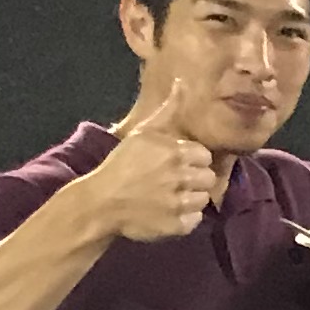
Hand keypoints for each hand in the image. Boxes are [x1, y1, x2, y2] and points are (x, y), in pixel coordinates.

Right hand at [82, 74, 217, 242]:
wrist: (101, 202)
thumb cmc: (123, 164)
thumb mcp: (144, 133)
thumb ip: (169, 110)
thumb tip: (181, 83)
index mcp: (176, 153)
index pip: (204, 156)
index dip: (192, 160)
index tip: (175, 164)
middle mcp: (181, 177)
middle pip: (208, 178)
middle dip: (194, 179)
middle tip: (172, 181)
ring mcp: (179, 203)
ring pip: (203, 200)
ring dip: (190, 199)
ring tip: (168, 196)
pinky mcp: (177, 225)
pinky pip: (195, 221)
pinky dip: (184, 219)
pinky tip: (167, 211)